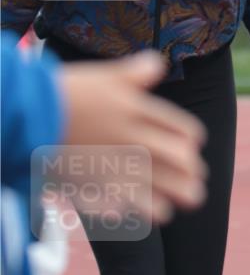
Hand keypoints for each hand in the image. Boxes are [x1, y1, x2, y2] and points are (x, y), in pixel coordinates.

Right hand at [59, 52, 207, 223]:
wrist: (28, 117)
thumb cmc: (63, 94)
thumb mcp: (103, 77)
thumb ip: (135, 73)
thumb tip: (158, 63)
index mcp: (138, 110)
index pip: (183, 130)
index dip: (192, 141)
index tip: (192, 146)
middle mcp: (135, 137)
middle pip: (181, 159)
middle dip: (193, 170)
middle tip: (196, 176)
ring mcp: (122, 162)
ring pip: (169, 186)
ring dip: (183, 194)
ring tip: (189, 199)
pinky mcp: (104, 184)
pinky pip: (142, 205)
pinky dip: (154, 210)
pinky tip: (160, 211)